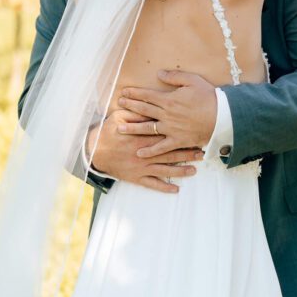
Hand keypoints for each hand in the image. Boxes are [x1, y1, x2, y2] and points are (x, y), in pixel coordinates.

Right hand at [87, 108, 203, 193]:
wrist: (95, 152)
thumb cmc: (108, 133)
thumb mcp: (120, 118)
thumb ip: (136, 113)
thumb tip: (148, 106)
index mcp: (144, 137)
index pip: (167, 136)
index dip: (181, 135)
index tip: (195, 134)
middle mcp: (146, 153)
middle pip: (171, 153)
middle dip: (187, 154)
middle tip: (202, 153)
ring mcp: (142, 167)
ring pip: (166, 170)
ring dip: (181, 170)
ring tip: (194, 170)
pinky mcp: (137, 177)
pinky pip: (153, 184)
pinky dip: (164, 187)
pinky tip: (175, 189)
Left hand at [117, 71, 216, 158]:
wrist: (222, 116)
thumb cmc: (208, 97)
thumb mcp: (192, 80)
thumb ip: (174, 76)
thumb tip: (159, 73)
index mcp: (169, 99)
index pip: (147, 95)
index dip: (134, 93)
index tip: (124, 92)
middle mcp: (167, 115)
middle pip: (144, 110)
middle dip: (130, 106)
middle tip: (118, 105)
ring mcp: (171, 129)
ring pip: (147, 129)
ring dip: (132, 128)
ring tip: (120, 127)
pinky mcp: (178, 141)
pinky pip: (161, 147)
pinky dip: (150, 151)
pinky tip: (140, 153)